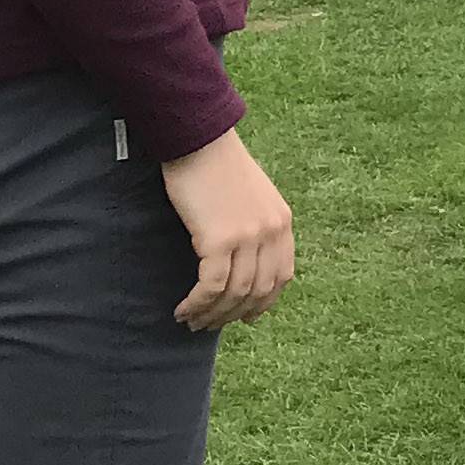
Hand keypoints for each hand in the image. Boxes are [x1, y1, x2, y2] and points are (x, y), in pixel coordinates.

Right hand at [161, 129, 294, 329]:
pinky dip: (197, 303)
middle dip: (233, 315)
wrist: (197, 139)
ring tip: (192, 322)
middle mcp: (272, 232)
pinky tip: (182, 309)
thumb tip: (243, 259)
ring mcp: (248, 236)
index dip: (264, 302)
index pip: (281, 276)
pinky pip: (211, 285)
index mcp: (282, 223)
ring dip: (212, 314)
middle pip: (258, 291)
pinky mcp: (219, 238)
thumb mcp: (249, 197)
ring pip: (234, 293)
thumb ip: (254, 225)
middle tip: (208, 325)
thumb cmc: (214, 165)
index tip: (245, 318)